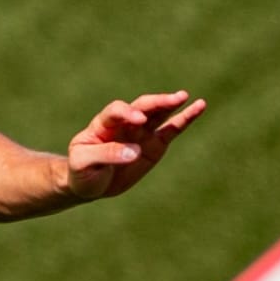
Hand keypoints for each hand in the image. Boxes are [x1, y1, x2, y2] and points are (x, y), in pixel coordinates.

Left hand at [67, 91, 206, 200]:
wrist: (88, 184)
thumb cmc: (80, 171)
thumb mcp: (84, 163)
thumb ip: (106, 154)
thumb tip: (134, 151)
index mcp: (102, 125)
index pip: (116, 111)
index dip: (128, 112)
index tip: (139, 120)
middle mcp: (123, 124)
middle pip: (141, 107)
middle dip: (156, 102)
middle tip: (173, 99)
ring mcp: (140, 133)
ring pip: (158, 114)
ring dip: (171, 104)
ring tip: (184, 96)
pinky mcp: (154, 145)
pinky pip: (171, 129)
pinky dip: (185, 118)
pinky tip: (198, 106)